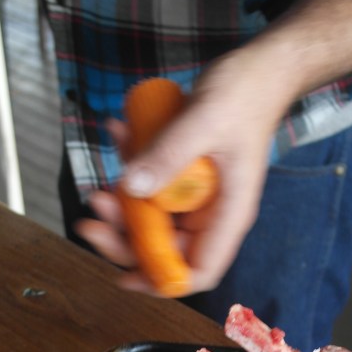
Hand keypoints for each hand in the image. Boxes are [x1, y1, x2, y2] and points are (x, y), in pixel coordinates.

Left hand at [76, 51, 282, 295]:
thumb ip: (169, 156)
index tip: (125, 276)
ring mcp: (195, 195)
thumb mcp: (205, 121)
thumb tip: (131, 189)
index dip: (163, 281)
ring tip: (101, 181)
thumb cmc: (245, 95)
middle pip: (166, 249)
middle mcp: (211, 213)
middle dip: (125, 239)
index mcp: (228, 215)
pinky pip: (149, 183)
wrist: (258, 70)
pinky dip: (130, 165)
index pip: (199, 270)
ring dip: (121, 204)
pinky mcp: (181, 174)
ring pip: (151, 219)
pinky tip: (118, 133)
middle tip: (92, 219)